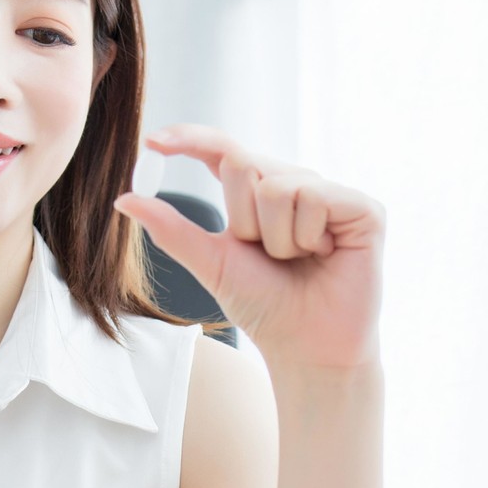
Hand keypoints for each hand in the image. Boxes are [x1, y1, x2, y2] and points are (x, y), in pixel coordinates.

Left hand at [114, 124, 384, 371]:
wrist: (306, 348)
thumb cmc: (265, 308)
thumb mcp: (211, 264)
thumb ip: (173, 230)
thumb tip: (124, 198)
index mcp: (258, 193)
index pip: (222, 150)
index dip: (190, 139)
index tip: (155, 143)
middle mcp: (294, 183)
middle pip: (243, 163)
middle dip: (242, 221)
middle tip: (267, 256)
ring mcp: (329, 193)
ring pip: (278, 185)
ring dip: (277, 238)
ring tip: (298, 261)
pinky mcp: (362, 208)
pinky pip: (315, 196)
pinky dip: (307, 237)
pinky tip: (324, 256)